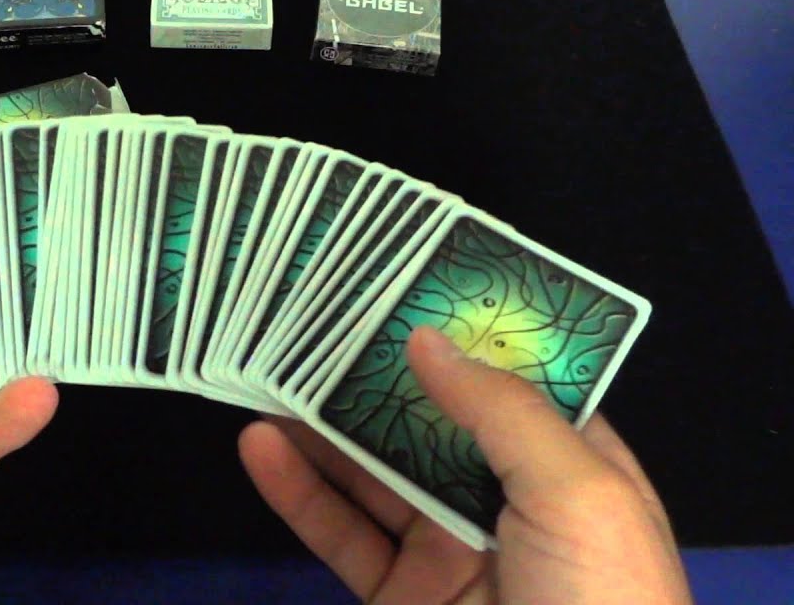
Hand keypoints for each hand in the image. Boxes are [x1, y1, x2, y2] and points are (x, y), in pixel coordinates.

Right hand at [239, 326, 690, 603]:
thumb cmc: (598, 602)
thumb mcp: (579, 493)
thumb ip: (502, 410)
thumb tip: (427, 338)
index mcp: (574, 469)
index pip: (513, 382)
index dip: (459, 334)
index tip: (398, 284)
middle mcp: (509, 503)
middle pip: (432, 421)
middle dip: (376, 373)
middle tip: (310, 318)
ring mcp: (450, 553)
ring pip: (375, 476)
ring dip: (323, 428)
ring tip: (268, 370)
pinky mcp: (400, 597)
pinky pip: (342, 536)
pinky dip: (298, 493)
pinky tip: (260, 448)